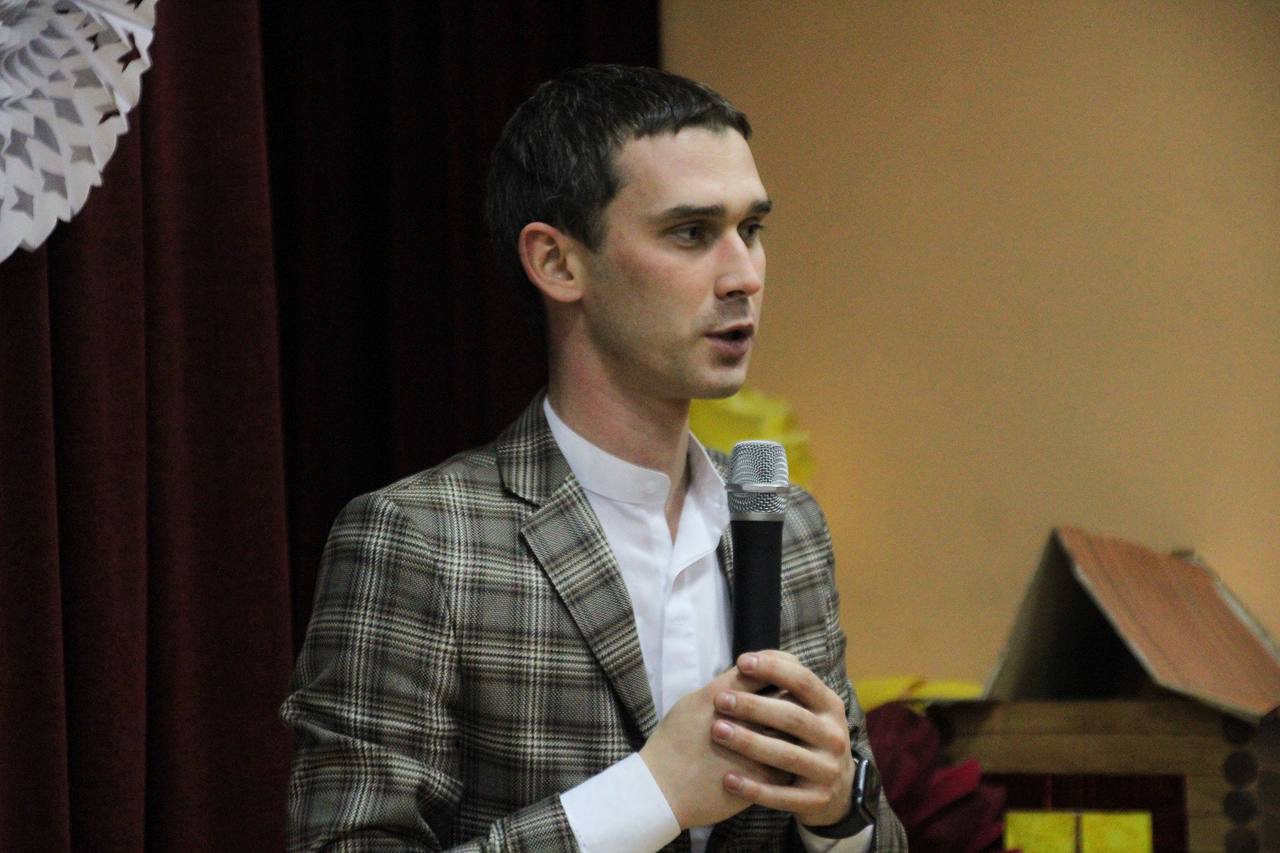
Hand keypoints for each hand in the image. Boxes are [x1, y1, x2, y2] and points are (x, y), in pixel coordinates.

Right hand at [639, 665, 790, 828]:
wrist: (662, 791)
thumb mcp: (693, 703)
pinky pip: (791, 762)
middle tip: (796, 696)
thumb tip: (749, 676)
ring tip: (797, 726)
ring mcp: (757, 749)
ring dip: (799, 727)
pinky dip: (793, 756)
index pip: (768, 668)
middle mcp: (744, 719)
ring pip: (795, 731)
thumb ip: (724, 688)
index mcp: (723, 695)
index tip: (784, 666)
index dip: (780, 664)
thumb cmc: (672, 744)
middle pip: (788, 697)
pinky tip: (791, 755)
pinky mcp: (763, 778)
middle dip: (795, 695)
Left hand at [709, 651, 854, 826]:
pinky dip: (753, 788)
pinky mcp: (817, 800)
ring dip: (749, 743)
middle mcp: (834, 737)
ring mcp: (827, 770)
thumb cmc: (807, 736)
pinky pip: (781, 795)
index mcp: (831, 707)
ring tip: (717, 731)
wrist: (836, 788)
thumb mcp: (806, 708)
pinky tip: (728, 779)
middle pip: (792, 717)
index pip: (804, 681)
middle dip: (753, 707)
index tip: (741, 661)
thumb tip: (748, 660)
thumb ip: (784, 686)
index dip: (774, 669)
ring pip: (785, 755)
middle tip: (720, 700)